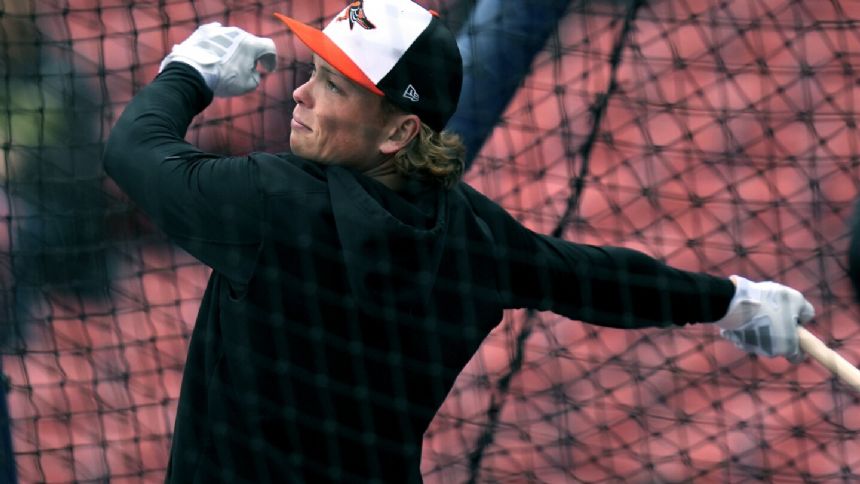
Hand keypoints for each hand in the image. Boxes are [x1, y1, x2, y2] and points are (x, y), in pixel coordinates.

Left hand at [160, 22, 276, 96]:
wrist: (193, 72)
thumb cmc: (223, 79)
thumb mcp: (248, 85)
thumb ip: (256, 77)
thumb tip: (252, 71)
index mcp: (251, 44)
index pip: (269, 47)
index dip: (271, 59)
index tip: (268, 69)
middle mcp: (237, 33)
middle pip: (250, 43)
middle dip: (251, 55)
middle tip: (247, 69)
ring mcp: (220, 30)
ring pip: (232, 40)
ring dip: (234, 50)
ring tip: (227, 64)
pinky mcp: (204, 32)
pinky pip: (216, 37)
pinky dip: (219, 45)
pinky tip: (216, 54)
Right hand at [716, 275, 814, 361]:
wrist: (734, 302)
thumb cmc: (769, 302)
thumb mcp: (796, 299)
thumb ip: (805, 311)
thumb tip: (804, 318)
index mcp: (788, 346)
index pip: (798, 356)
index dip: (800, 346)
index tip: (796, 332)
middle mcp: (770, 352)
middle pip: (779, 346)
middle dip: (779, 333)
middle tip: (776, 314)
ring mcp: (751, 347)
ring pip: (762, 339)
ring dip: (762, 328)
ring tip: (759, 309)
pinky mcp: (736, 340)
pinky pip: (745, 333)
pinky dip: (747, 325)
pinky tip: (745, 311)